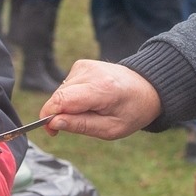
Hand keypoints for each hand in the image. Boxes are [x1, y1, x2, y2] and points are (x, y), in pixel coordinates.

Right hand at [40, 60, 160, 139]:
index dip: (49, 116)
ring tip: (92, 110)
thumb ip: (81, 125)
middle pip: (59, 97)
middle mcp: (91, 72)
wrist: (146, 88)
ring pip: (60, 92)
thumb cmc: (132, 111)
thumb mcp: (111, 129)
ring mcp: (85, 65)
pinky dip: (73, 97)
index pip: (62, 99)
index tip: (52, 131)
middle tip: (80, 124)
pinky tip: (90, 99)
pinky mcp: (81, 64)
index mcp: (102, 88)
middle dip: (61, 114)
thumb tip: (53, 123)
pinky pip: (66, 86)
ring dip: (69, 106)